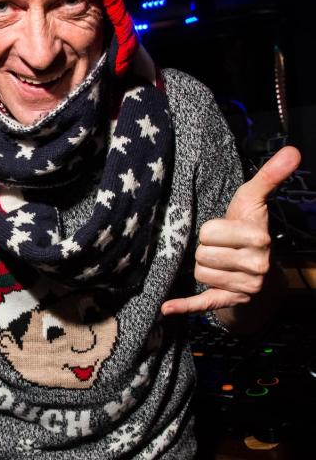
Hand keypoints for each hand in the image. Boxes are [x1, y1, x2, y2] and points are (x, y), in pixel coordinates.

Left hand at [161, 146, 300, 314]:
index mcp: (259, 238)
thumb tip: (293, 151)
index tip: (223, 231)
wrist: (262, 269)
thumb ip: (269, 176)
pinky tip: (167, 307)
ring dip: (203, 267)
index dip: (210, 230)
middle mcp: (256, 266)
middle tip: (221, 248)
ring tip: (220, 262)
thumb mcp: (254, 200)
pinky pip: (203, 304)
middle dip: (206, 249)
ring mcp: (244, 288)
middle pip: (201, 254)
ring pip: (198, 274)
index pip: (208, 232)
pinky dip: (184, 306)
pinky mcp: (230, 302)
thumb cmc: (249, 227)